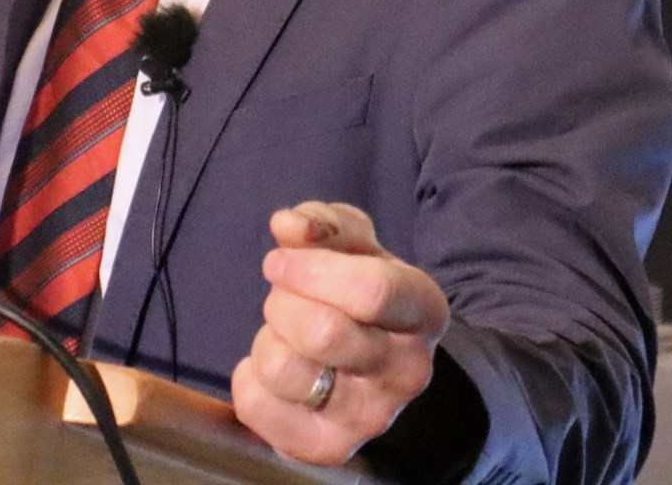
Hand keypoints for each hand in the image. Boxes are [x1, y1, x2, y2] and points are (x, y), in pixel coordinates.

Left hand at [231, 201, 449, 465]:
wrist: (376, 363)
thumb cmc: (358, 288)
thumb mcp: (353, 242)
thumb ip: (323, 223)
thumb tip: (288, 226)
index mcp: (424, 309)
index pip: (371, 291)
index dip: (310, 269)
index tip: (278, 260)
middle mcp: (408, 372)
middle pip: (321, 332)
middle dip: (282, 301)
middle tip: (282, 295)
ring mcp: (371, 418)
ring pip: (285, 368)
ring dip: (268, 336)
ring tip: (285, 333)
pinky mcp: (328, 447)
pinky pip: (256, 405)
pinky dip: (247, 376)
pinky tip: (272, 368)